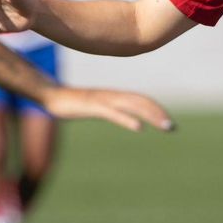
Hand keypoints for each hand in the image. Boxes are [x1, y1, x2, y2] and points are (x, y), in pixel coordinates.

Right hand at [41, 86, 174, 133]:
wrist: (49, 94)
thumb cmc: (71, 103)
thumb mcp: (94, 108)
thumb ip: (107, 110)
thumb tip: (117, 116)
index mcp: (113, 96)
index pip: (140, 100)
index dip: (155, 109)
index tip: (168, 122)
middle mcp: (111, 95)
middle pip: (141, 102)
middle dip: (158, 114)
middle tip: (172, 128)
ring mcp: (103, 100)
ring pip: (132, 106)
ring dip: (151, 116)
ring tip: (165, 126)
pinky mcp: (92, 107)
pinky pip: (113, 113)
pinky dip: (127, 119)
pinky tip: (138, 127)